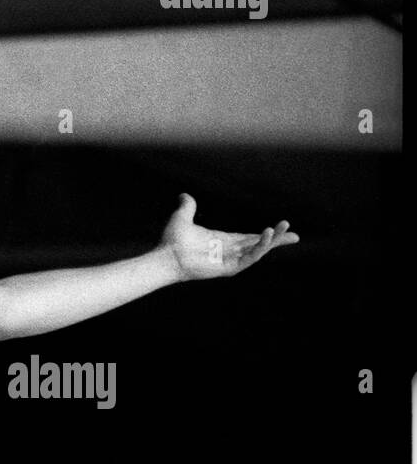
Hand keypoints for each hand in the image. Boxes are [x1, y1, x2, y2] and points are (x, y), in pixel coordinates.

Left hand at [159, 193, 298, 280]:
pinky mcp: (229, 267)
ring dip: (272, 240)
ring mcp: (231, 260)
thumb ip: (187, 207)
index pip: (250, 237)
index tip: (281, 227)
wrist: (166, 256)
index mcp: (223, 240)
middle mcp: (230, 250)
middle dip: (277, 240)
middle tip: (296, 236)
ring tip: (285, 228)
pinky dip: (259, 247)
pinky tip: (266, 234)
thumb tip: (184, 195)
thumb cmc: (173, 241)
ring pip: (258, 250)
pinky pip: (249, 257)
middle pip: (259, 244)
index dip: (265, 234)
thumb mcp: (183, 218)